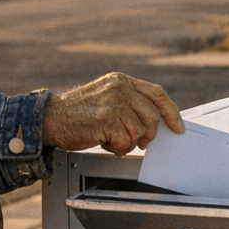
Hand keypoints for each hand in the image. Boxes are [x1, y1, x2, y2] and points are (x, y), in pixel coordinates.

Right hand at [41, 72, 183, 155]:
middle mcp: (120, 87)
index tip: (178, 127)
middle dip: (149, 135)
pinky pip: (126, 140)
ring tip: (112, 140)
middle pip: (153, 115)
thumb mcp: (106, 97)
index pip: (157, 93)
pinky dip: (117, 148)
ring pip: (140, 130)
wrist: (50, 118)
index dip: (171, 111)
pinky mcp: (108, 118)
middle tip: (139, 143)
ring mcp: (115, 102)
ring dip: (128, 142)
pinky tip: (104, 142)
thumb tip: (153, 122)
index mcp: (122, 80)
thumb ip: (128, 103)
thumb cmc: (77, 113)